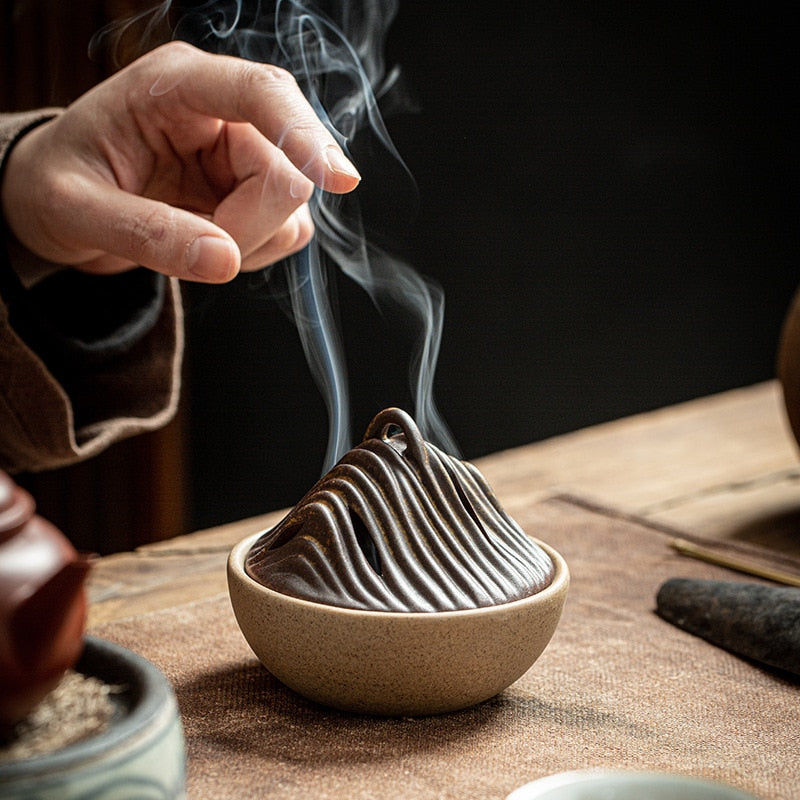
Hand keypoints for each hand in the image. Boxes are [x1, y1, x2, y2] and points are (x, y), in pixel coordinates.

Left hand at [0, 42, 359, 282]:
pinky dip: (252, 251)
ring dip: (247, 242)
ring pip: (293, 210)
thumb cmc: (55, 187)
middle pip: (287, 172)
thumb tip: (224, 259)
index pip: (262, 93)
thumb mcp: (76, 209)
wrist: (59, 206)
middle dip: (246, 226)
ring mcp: (245, 155)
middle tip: (188, 243)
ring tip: (184, 237)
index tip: (340, 180)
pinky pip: (287, 233)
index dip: (304, 134)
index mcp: (176, 86)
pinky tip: (208, 241)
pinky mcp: (255, 193)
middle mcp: (222, 113)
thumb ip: (148, 233)